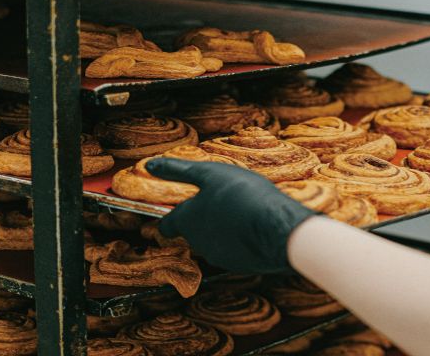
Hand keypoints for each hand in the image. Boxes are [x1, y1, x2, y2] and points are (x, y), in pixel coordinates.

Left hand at [145, 158, 315, 273]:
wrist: (278, 228)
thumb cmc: (243, 195)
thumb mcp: (209, 173)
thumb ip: (178, 170)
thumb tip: (151, 165)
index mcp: (187, 220)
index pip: (167, 225)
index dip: (169, 219)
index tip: (172, 215)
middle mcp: (198, 242)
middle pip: (193, 232)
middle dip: (203, 220)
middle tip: (221, 203)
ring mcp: (220, 256)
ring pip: (214, 241)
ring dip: (222, 229)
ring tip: (242, 212)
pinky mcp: (240, 265)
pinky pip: (235, 250)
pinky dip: (240, 240)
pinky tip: (255, 227)